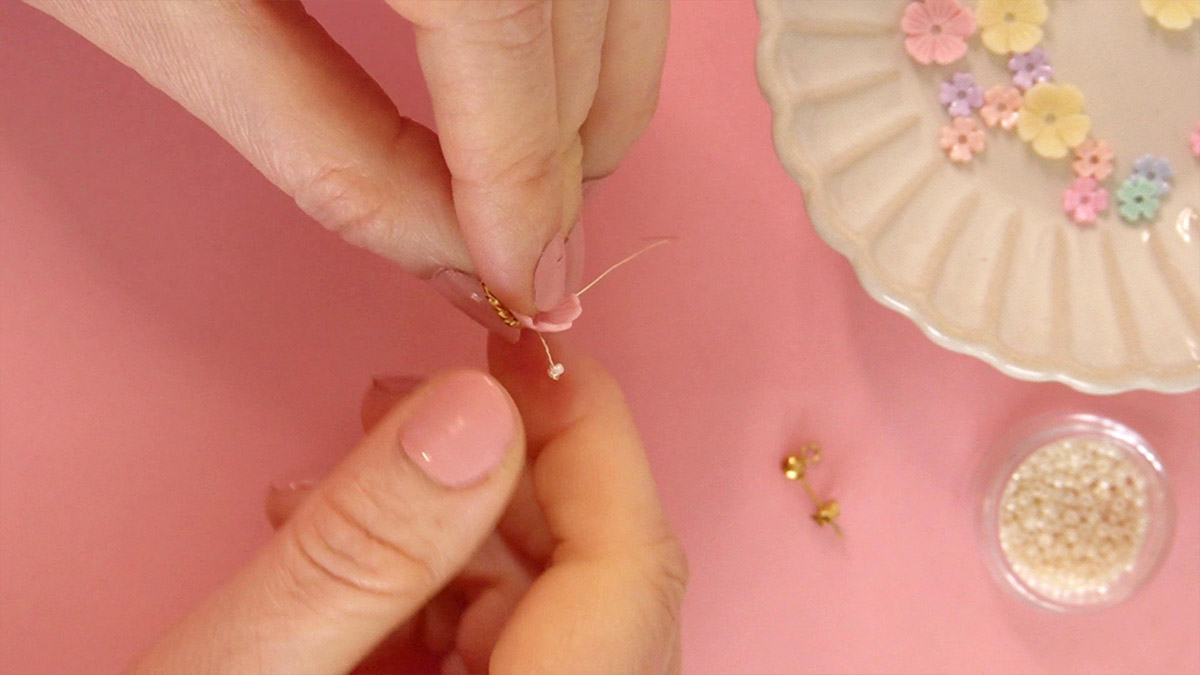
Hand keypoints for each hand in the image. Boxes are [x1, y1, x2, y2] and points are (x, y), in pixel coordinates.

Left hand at [27, 0, 668, 320]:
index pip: (502, 21)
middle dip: (560, 157)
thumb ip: (320, 139)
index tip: (522, 273)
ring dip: (595, 100)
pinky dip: (597, 34)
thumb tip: (454, 252)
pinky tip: (559, 95)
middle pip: (574, 7)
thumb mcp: (173, 6)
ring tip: (544, 194)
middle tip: (528, 260)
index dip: (523, 167)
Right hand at [130, 334, 686, 673]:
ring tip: (336, 482)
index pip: (628, 575)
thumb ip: (365, 550)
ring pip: (545, 620)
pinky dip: (430, 597)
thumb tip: (477, 413)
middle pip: (597, 592)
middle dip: (506, 477)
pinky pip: (496, 661)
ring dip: (455, 533)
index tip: (528, 355)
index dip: (594, 444)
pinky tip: (345, 562)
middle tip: (407, 401)